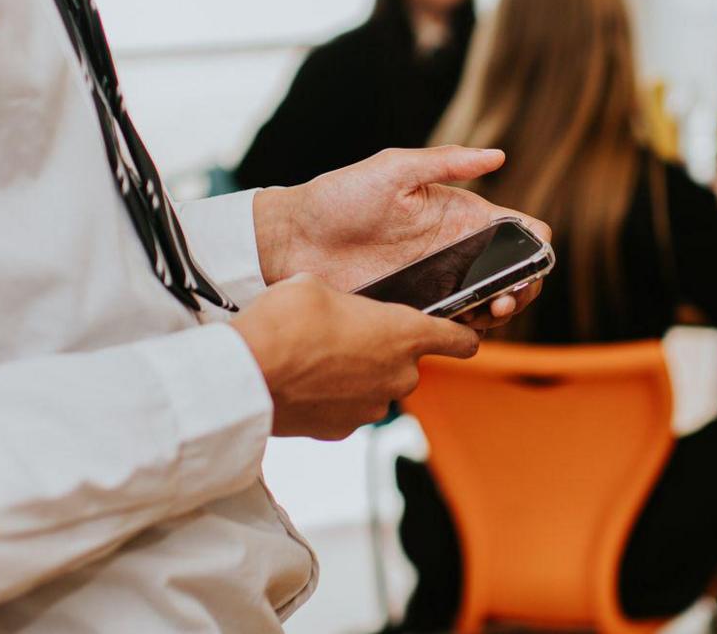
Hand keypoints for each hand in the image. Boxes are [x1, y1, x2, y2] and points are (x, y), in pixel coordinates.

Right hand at [232, 274, 480, 439]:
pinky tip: (305, 384)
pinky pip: (348, 409)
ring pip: (375, 388)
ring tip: (316, 360)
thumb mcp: (318, 286)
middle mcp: (399, 376)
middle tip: (344, 335)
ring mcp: (372, 408)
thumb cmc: (287, 321)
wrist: (249, 374)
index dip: (463, 337)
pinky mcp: (343, 431)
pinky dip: (333, 399)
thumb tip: (337, 312)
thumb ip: (345, 301)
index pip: (457, 340)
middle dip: (382, 352)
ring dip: (356, 376)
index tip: (467, 337)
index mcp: (404, 334)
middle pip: (406, 363)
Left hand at [253, 147, 550, 330]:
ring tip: (489, 312)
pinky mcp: (415, 310)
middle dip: (524, 288)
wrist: (292, 240)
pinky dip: (468, 331)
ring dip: (501, 312)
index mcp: (459, 215)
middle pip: (513, 275)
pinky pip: (452, 326)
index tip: (531, 257)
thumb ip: (445, 162)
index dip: (535, 245)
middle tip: (507, 297)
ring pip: (489, 305)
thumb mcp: (393, 169)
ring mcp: (437, 283)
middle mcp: (456, 251)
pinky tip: (461, 326)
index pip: (517, 230)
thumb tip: (498, 155)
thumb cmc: (340, 196)